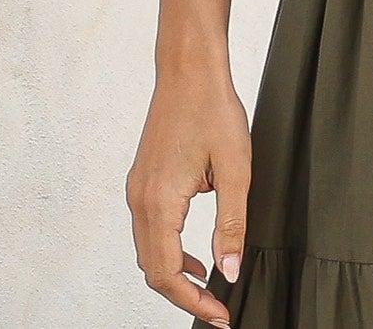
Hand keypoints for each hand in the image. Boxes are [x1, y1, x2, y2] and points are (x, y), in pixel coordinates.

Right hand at [125, 69, 251, 324]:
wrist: (188, 69)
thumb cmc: (213, 110)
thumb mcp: (236, 168)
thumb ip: (232, 224)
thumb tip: (229, 272)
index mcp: (160, 201)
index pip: (167, 273)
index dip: (193, 302)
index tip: (221, 314)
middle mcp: (140, 200)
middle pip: (152, 269)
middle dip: (184, 295)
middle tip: (218, 307)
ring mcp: (137, 189)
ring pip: (148, 251)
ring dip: (175, 274)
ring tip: (210, 285)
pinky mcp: (142, 180)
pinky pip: (149, 230)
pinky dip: (169, 250)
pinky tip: (196, 253)